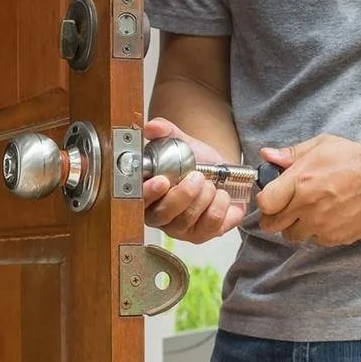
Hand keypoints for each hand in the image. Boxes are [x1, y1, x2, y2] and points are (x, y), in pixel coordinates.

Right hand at [143, 117, 245, 242]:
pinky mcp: (203, 234)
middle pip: (164, 214)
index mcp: (147, 195)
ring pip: (188, 220)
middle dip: (184, 194)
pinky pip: (211, 226)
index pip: (138, 200)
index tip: (162, 181)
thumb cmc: (196, 162)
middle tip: (197, 176)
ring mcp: (181, 229)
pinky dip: (220, 206)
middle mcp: (160, 216)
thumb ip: (165, 132)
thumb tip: (152, 127)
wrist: (222, 172)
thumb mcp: (181, 142)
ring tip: (210, 182)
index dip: (148, 193)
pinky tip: (221, 194)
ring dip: (204, 197)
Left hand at [256, 134, 360, 246]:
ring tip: (308, 213)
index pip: (265, 203)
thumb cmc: (357, 159)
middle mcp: (308, 206)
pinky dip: (316, 233)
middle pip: (272, 225)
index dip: (265, 201)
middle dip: (275, 217)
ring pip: (292, 236)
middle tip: (285, 208)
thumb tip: (266, 155)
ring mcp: (322, 225)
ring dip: (295, 227)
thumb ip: (291, 153)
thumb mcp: (323, 145)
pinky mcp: (337, 238)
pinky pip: (314, 241)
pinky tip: (327, 218)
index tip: (271, 198)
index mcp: (301, 181)